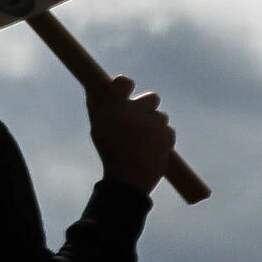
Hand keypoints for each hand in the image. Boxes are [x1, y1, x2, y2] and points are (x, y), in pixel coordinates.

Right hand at [81, 65, 174, 192]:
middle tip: (138, 121)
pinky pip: (168, 131)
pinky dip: (162, 139)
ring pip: (161, 116)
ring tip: (142, 142)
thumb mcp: (97, 128)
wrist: (128, 180)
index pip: (124, 82)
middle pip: (152, 97)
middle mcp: (136, 110)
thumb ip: (96, 104)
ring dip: (154, 125)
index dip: (126, 86)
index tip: (125, 94)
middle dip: (147, 107)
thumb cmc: (109, 152)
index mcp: (116, 106)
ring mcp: (154, 122)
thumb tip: (93, 86)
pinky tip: (151, 149)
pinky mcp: (167, 135)